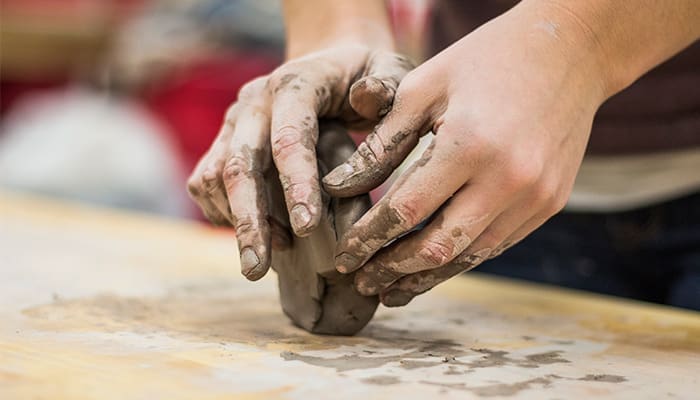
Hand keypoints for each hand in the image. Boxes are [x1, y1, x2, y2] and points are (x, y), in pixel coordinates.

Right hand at [186, 44, 412, 280]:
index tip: (307, 230)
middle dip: (249, 221)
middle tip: (256, 270)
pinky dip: (223, 214)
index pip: (289, 137)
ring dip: (236, 221)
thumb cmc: (366, 74)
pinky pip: (206, 182)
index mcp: (295, 84)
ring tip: (266, 259)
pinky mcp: (223, 141)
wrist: (329, 62)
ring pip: (214, 177)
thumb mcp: (390, 69)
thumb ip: (386, 85)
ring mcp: (234, 122)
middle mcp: (254, 102)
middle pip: (239, 164)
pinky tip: (257, 236)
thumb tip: (365, 99)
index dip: (296, 185)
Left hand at [323, 5, 608, 305]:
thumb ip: (381, 143)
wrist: (570, 50)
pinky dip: (461, 258)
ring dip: (426, 277)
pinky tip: (434, 266)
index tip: (342, 255)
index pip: (405, 210)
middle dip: (392, 270)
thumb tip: (338, 188)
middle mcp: (508, 179)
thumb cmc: (486, 60)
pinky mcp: (550, 203)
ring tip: (392, 290)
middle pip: (437, 246)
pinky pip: (497, 244)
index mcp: (469, 144)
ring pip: (470, 256)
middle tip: (361, 282)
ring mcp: (536, 196)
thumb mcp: (424, 87)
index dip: (368, 239)